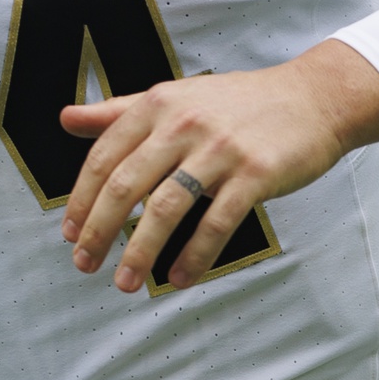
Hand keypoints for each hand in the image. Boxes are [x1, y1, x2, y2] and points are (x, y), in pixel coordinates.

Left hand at [57, 40, 378, 292]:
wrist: (313, 97)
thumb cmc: (237, 103)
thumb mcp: (174, 96)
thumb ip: (118, 111)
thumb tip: (65, 118)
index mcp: (156, 104)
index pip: (104, 157)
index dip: (82, 199)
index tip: (70, 234)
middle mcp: (182, 123)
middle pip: (126, 185)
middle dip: (100, 231)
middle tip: (85, 265)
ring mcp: (220, 148)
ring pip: (167, 207)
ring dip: (141, 251)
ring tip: (126, 282)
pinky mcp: (256, 172)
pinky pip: (217, 222)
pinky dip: (195, 255)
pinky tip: (179, 278)